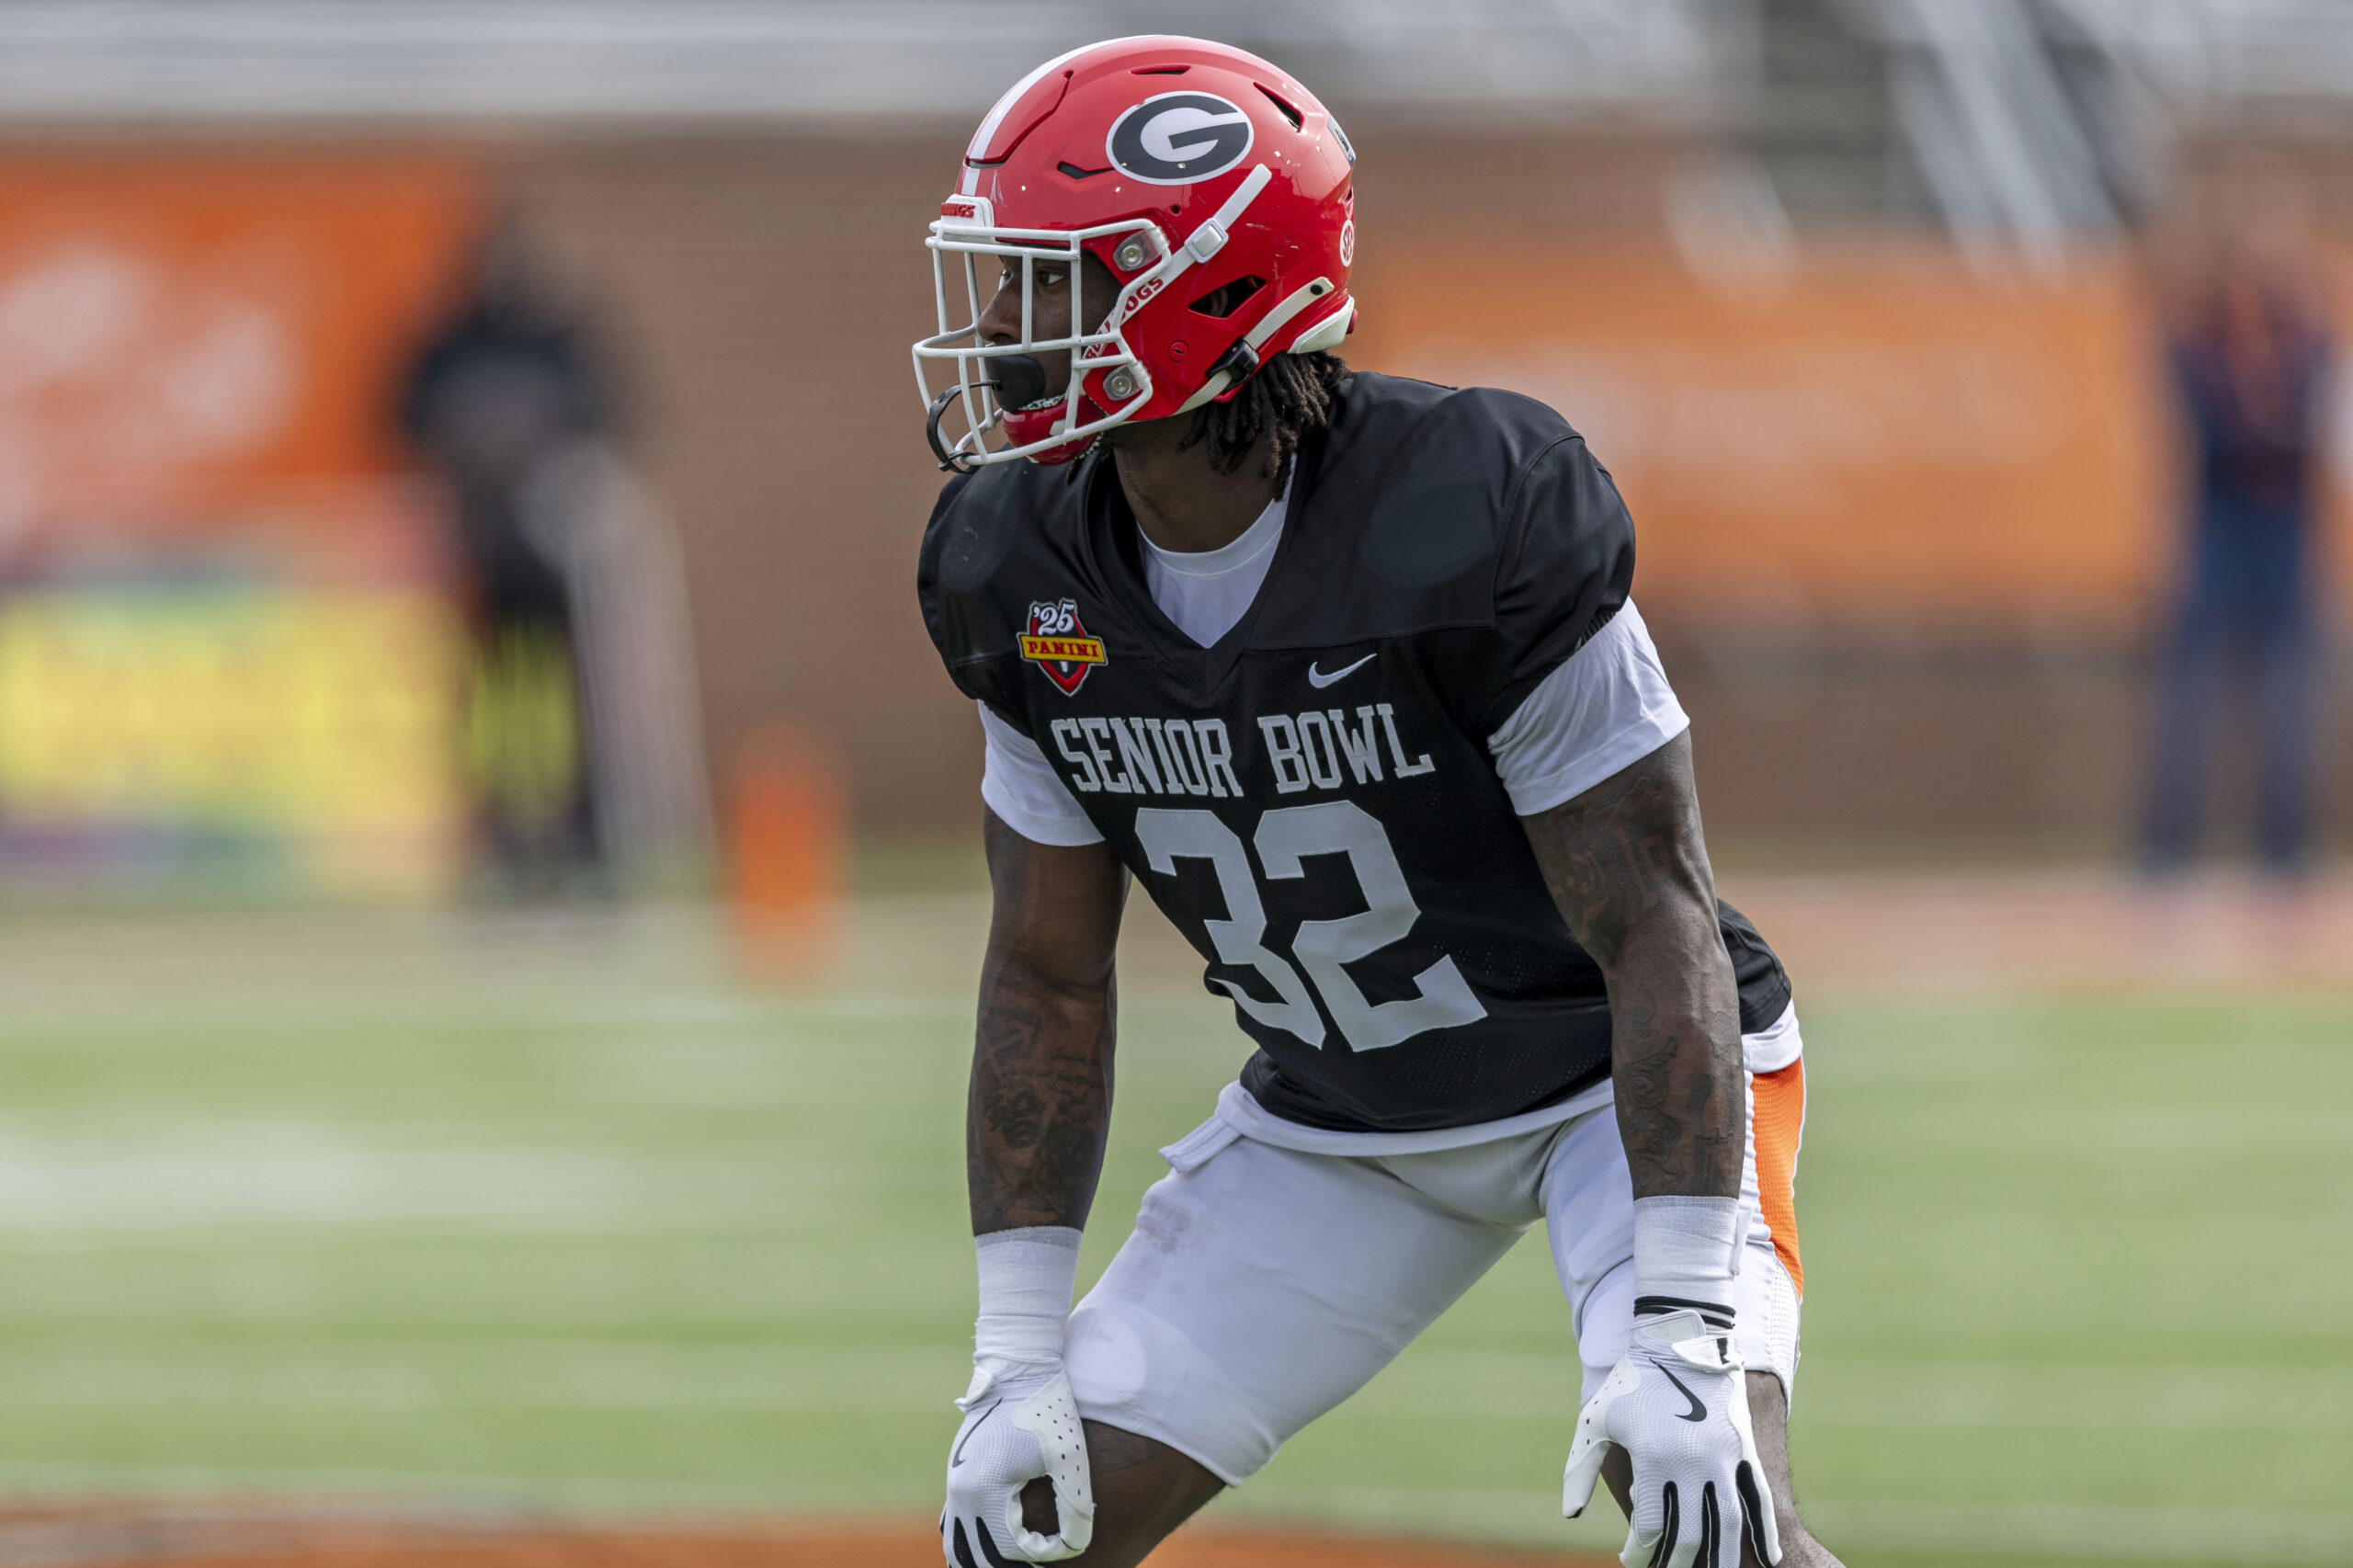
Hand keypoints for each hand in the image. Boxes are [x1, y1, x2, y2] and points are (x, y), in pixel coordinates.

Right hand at [942, 1355, 1094, 1565]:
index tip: (1069, 1541)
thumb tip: (1076, 1548)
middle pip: (975, 1557)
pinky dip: (972, 1540)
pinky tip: (996, 1539)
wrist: (1019, 1364)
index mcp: (984, 1491)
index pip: (1010, 1550)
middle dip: (1008, 1564)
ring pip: (957, 1544)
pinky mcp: (958, 1471)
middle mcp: (960, 1492)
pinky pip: (954, 1522)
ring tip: (1016, 1561)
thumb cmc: (1048, 1408)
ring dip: (983, 1558)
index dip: (1044, 1553)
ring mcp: (954, 1482)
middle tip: (1040, 1562)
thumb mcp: (1070, 1458)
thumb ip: (1074, 1508)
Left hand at [1563, 1310, 1779, 1567]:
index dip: (1640, 1551)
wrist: (1677, 1339)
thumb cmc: (1629, 1383)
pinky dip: (1764, 1533)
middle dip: (1677, 1561)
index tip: (1631, 1558)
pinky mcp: (1744, 1449)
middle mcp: (1691, 1462)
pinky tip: (1769, 1560)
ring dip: (1722, 1559)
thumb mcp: (1596, 1421)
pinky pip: (1760, 1499)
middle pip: (1689, 1535)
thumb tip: (1571, 1514)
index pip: (1650, 1527)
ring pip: (1727, 1525)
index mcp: (1652, 1458)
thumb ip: (1581, 1470)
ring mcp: (1723, 1456)